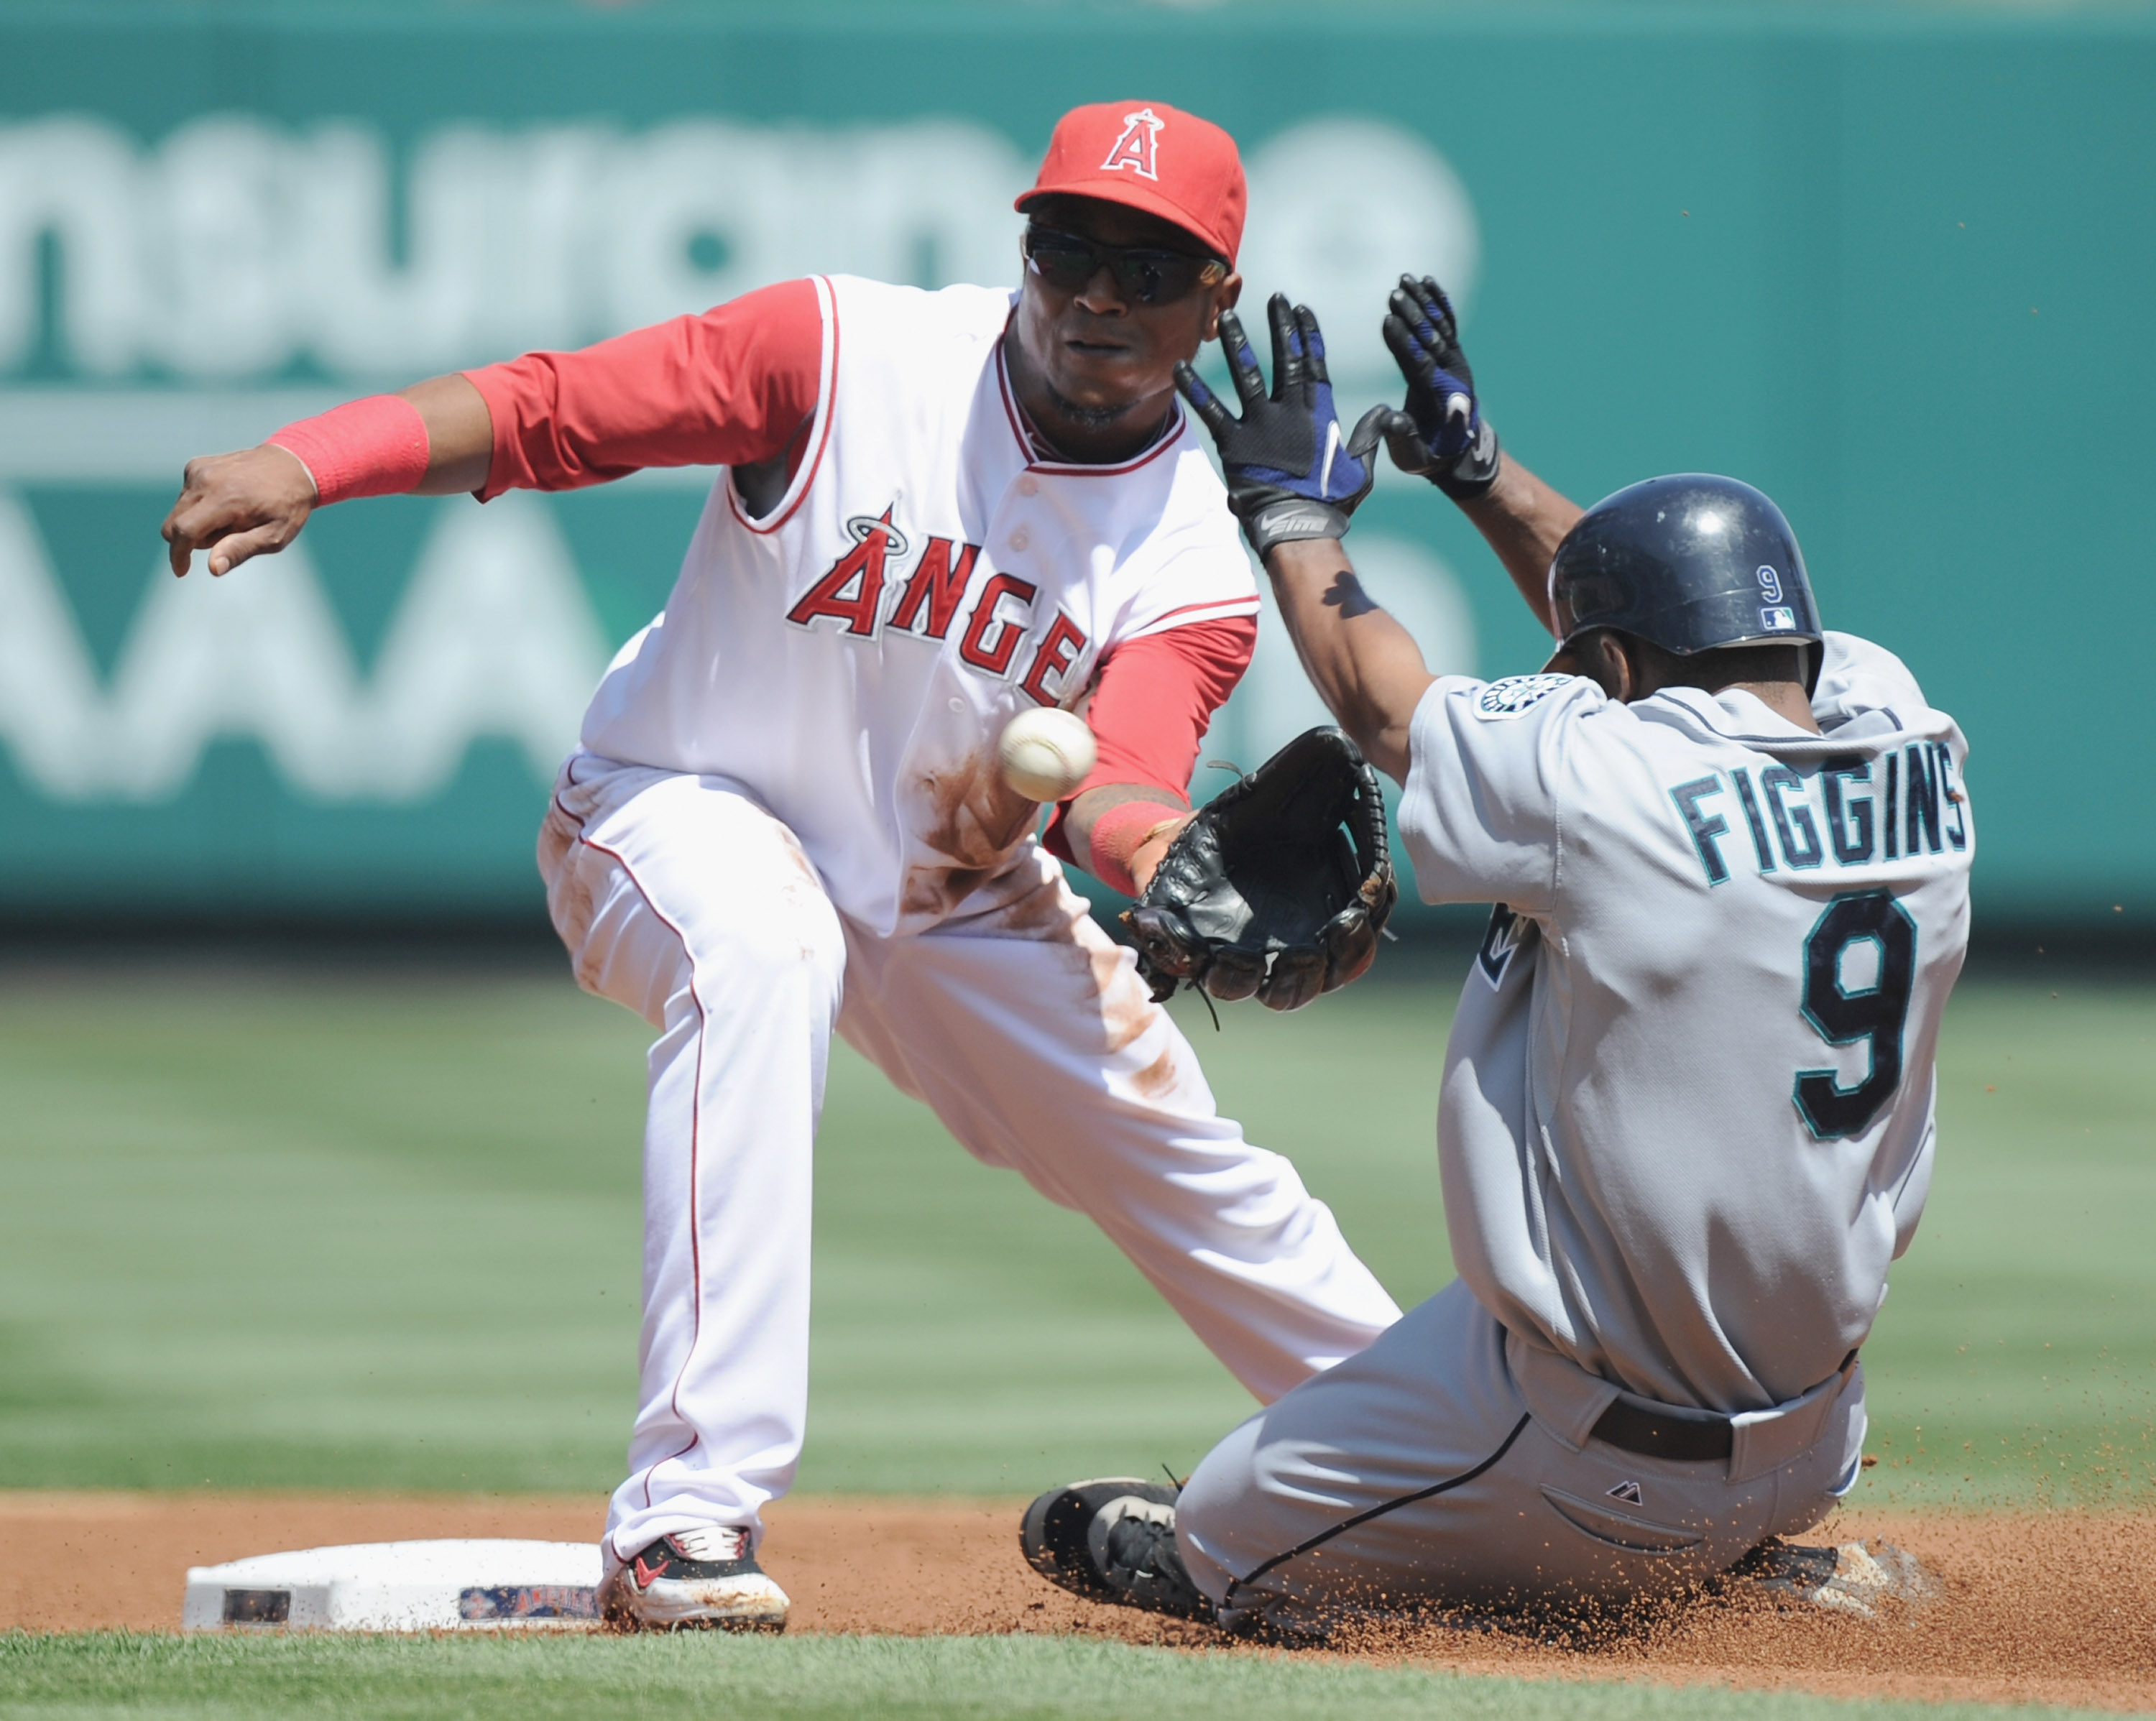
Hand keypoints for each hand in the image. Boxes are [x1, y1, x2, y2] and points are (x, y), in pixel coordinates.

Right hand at [161, 445, 317, 576]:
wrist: (292, 466)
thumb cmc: (286, 506)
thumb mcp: (275, 535)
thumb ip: (241, 550)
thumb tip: (213, 568)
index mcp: (225, 498)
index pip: (184, 530)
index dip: (178, 554)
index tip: (182, 570)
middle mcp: (206, 480)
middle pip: (175, 523)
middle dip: (193, 540)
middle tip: (231, 536)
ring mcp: (198, 469)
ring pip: (179, 512)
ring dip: (199, 523)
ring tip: (234, 517)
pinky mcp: (196, 465)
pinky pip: (185, 497)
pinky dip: (200, 507)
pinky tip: (227, 503)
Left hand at [1174, 295, 1389, 557]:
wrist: (1299, 525)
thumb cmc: (1331, 502)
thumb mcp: (1360, 467)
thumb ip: (1370, 435)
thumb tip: (1387, 412)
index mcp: (1319, 412)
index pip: (1313, 363)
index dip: (1307, 335)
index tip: (1301, 311)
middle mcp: (1289, 410)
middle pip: (1284, 357)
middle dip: (1279, 326)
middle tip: (1274, 298)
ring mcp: (1260, 423)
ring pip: (1246, 373)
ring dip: (1236, 343)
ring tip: (1225, 317)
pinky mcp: (1233, 442)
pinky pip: (1210, 409)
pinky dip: (1194, 388)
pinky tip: (1179, 366)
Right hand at [1379, 275, 1500, 499]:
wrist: (1457, 451)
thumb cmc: (1429, 456)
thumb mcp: (1414, 458)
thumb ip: (1404, 439)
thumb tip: (1396, 419)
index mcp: (1436, 398)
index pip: (1419, 364)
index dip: (1404, 342)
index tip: (1387, 320)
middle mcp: (1450, 375)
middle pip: (1430, 339)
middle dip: (1413, 315)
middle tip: (1394, 293)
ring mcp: (1454, 363)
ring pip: (1439, 326)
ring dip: (1423, 302)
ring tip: (1405, 279)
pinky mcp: (1452, 357)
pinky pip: (1447, 324)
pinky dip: (1439, 303)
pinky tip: (1427, 282)